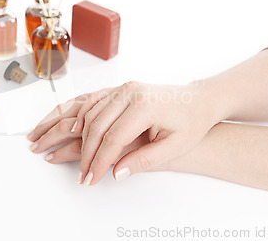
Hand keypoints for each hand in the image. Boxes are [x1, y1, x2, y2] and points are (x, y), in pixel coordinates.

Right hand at [28, 81, 222, 184]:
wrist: (199, 100)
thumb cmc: (191, 122)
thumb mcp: (174, 146)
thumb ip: (144, 160)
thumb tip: (116, 173)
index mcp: (144, 105)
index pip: (113, 138)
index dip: (99, 161)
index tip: (91, 178)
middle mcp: (130, 92)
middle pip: (96, 125)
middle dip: (85, 152)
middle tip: (81, 174)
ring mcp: (123, 88)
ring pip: (89, 111)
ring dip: (75, 133)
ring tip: (68, 152)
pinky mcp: (120, 88)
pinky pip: (93, 100)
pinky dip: (80, 115)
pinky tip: (73, 128)